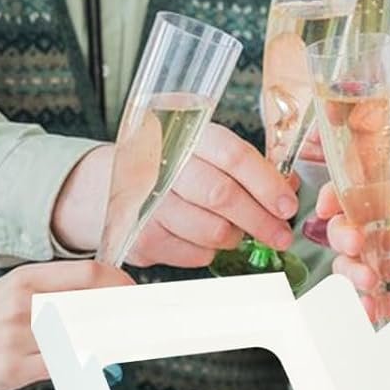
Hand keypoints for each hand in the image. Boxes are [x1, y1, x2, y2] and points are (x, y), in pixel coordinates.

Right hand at [0, 261, 133, 389]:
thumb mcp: (9, 294)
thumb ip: (49, 293)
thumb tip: (99, 296)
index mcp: (23, 279)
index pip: (86, 274)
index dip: (119, 282)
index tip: (134, 292)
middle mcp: (22, 304)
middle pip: (89, 304)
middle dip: (121, 312)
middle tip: (141, 318)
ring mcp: (16, 337)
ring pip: (79, 336)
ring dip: (108, 339)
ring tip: (126, 340)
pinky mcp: (12, 370)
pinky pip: (61, 366)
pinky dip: (84, 364)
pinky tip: (98, 363)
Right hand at [75, 123, 297, 268]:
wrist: (102, 186)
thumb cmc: (166, 168)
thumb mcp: (201, 152)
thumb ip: (243, 166)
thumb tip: (287, 187)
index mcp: (185, 135)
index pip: (233, 156)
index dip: (266, 182)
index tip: (287, 205)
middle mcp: (162, 165)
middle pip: (223, 196)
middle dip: (260, 220)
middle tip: (280, 234)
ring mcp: (148, 203)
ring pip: (212, 230)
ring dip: (234, 237)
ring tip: (238, 232)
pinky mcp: (141, 237)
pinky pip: (194, 254)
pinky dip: (209, 251)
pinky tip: (204, 238)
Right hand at [317, 176, 389, 318]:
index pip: (360, 193)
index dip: (338, 197)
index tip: (329, 207)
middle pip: (348, 231)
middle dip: (343, 238)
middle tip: (357, 246)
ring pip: (353, 267)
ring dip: (350, 273)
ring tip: (369, 280)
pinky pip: (375, 300)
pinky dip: (365, 306)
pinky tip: (368, 309)